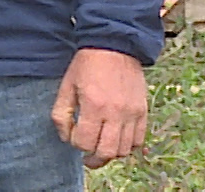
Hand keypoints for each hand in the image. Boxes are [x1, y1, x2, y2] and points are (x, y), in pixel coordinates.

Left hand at [51, 48, 147, 167]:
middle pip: (106, 152)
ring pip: (123, 150)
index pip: (84, 142)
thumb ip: (61, 112)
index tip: (72, 137)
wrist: (114, 46)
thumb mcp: (66, 85)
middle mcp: (115, 113)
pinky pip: (138, 140)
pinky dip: (127, 146)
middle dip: (93, 159)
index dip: (75, 144)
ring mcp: (132, 113)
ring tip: (101, 148)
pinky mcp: (143, 112)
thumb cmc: (86, 65)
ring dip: (110, 153)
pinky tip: (116, 140)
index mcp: (93, 105)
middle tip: (87, 158)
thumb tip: (64, 136)